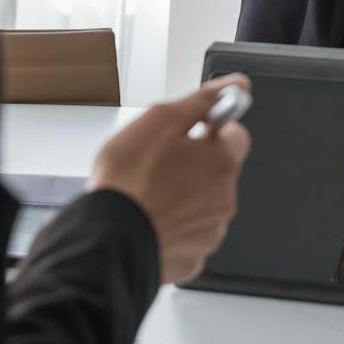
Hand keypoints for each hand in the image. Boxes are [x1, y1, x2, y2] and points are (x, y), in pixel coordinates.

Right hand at [90, 78, 251, 284]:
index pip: (235, 134)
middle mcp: (225, 199)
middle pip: (217, 171)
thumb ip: (203, 100)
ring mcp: (210, 232)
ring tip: (149, 194)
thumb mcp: (161, 119)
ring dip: (184, 196)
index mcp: (222, 162)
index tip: (190, 132)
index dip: (210, 129)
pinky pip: (188, 234)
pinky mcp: (193, 259)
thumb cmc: (128, 179)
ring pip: (203, 204)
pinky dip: (173, 226)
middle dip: (194, 164)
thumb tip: (236, 85)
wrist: (108, 238)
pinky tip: (150, 219)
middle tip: (158, 164)